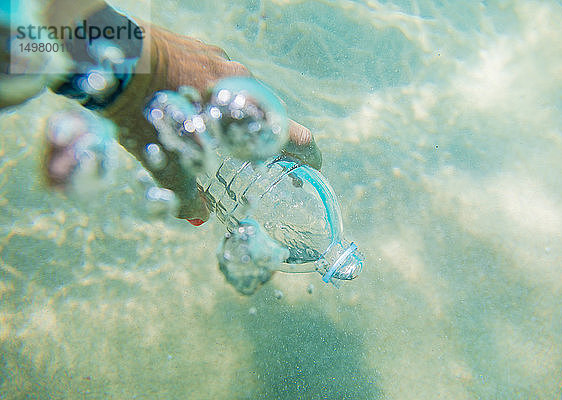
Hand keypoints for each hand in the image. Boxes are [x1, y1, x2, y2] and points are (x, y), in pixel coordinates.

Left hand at [102, 24, 320, 222]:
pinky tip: (186, 101)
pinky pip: (218, 76)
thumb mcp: (167, 166)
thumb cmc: (149, 114)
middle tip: (241, 152)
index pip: (294, 135)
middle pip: (263, 115)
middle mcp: (245, 84)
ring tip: (203, 126)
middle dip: (253, 136)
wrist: (118, 61)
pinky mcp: (203, 48)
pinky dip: (209, 92)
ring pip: (239, 95)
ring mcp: (224, 62)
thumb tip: (198, 214)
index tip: (312, 164)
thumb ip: (186, 197)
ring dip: (227, 113)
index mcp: (247, 114)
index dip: (307, 153)